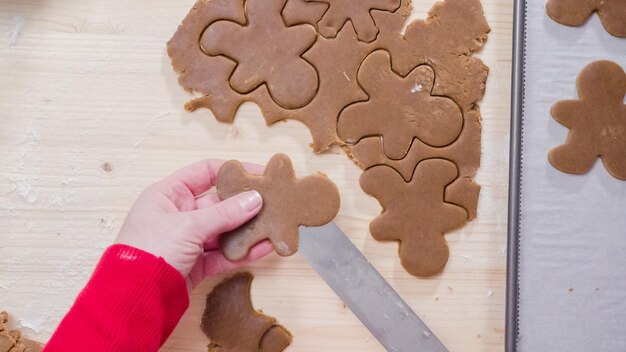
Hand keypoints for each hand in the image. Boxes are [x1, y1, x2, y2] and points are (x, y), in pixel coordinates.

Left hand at [115, 159, 272, 291]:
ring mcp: (187, 240)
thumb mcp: (188, 226)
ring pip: (224, 230)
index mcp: (167, 194)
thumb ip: (224, 213)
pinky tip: (263, 247)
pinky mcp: (195, 264)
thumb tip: (254, 199)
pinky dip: (242, 251)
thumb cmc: (148, 252)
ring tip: (273, 225)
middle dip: (245, 203)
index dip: (233, 171)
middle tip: (273, 202)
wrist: (133, 299)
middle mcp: (177, 214)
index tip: (259, 174)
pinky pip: (223, 254)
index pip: (205, 172)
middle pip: (219, 202)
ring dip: (247, 229)